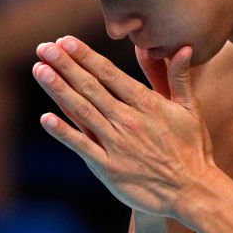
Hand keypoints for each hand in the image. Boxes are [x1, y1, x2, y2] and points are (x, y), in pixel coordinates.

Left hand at [33, 36, 215, 217]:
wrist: (192, 191)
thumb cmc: (192, 149)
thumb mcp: (190, 110)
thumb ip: (180, 78)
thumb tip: (182, 48)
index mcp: (147, 105)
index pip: (110, 75)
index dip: (86, 57)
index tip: (66, 41)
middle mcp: (129, 121)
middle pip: (92, 89)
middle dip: (66, 66)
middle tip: (44, 47)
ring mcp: (117, 145)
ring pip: (83, 112)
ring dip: (59, 90)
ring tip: (40, 70)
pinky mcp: (109, 169)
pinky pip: (83, 147)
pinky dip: (64, 133)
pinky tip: (46, 118)